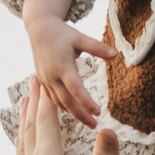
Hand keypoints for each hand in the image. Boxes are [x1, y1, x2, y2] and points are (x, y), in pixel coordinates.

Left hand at [9, 76, 117, 154]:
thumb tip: (109, 129)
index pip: (44, 121)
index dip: (45, 98)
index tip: (40, 76)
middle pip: (30, 126)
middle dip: (32, 102)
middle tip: (30, 80)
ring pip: (22, 141)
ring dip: (23, 120)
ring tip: (22, 105)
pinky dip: (22, 143)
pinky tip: (23, 148)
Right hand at [22, 0, 116, 128]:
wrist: (39, 29)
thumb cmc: (62, 33)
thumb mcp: (80, 37)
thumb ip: (97, 47)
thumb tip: (115, 54)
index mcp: (62, 66)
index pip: (76, 89)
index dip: (86, 102)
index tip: (98, 113)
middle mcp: (52, 76)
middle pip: (66, 101)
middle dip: (80, 115)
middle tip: (94, 125)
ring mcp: (45, 80)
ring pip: (58, 102)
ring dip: (71, 113)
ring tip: (86, 121)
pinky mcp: (42, 81)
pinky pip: (52, 99)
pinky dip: (62, 107)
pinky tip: (72, 112)